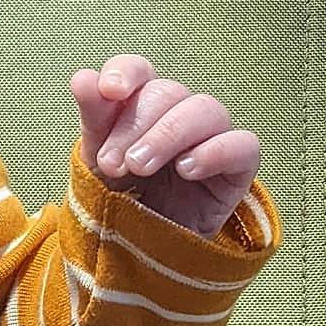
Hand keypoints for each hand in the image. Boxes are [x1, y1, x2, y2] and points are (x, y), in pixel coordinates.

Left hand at [71, 55, 260, 238]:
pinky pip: (243, 145)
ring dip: (168, 135)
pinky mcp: (237, 169)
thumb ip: (94, 119)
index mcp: (142, 107)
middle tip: (113, 164)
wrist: (142, 255)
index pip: (140, 71)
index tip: (110, 90)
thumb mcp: (97, 162)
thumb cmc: (121, 203)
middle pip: (168, 92)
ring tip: (140, 167)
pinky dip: (215, 151)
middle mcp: (180, 115)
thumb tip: (83, 78)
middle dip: (135, 126)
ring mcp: (212, 139)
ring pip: (206, 110)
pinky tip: (186, 170)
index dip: (126, 71)